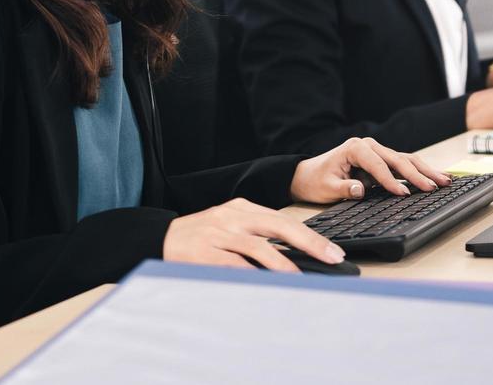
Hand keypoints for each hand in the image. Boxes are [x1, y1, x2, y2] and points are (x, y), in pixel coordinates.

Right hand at [162, 197, 342, 272]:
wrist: (159, 237)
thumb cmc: (201, 235)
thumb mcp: (230, 225)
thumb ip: (257, 235)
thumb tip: (294, 255)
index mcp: (242, 208)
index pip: (284, 220)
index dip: (311, 236)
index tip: (332, 250)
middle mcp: (234, 217)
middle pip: (279, 227)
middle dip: (309, 243)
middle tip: (331, 257)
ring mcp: (219, 234)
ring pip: (259, 248)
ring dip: (284, 265)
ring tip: (302, 278)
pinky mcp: (206, 253)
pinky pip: (235, 266)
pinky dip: (253, 276)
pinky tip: (268, 285)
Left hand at [289, 136, 452, 203]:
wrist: (308, 174)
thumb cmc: (316, 180)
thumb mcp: (326, 188)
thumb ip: (344, 189)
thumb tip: (361, 191)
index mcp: (356, 148)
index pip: (379, 165)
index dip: (391, 181)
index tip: (404, 194)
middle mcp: (370, 145)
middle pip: (399, 159)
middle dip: (419, 174)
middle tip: (436, 186)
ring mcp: (378, 151)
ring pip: (406, 160)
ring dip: (425, 171)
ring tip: (445, 181)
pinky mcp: (382, 160)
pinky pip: (403, 165)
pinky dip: (419, 171)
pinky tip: (434, 177)